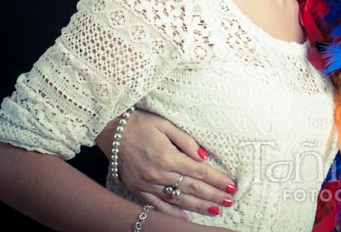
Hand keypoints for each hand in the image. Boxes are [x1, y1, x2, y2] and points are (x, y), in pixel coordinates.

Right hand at [97, 110, 236, 218]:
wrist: (109, 130)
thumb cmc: (140, 123)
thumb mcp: (165, 124)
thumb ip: (186, 141)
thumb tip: (204, 157)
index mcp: (167, 157)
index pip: (199, 172)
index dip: (217, 180)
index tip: (231, 186)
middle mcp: (158, 174)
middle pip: (192, 188)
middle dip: (213, 195)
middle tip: (229, 201)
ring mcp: (146, 184)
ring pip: (177, 199)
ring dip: (198, 206)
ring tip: (215, 209)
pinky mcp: (137, 189)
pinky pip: (157, 205)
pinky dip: (172, 212)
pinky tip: (185, 217)